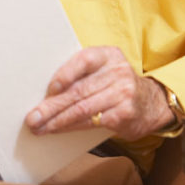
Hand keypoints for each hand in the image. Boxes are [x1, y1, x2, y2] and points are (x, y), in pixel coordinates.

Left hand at [25, 46, 174, 140]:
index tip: (48, 90)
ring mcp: (123, 92)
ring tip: (40, 126)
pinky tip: (59, 130)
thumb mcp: (103, 69)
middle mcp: (117, 71)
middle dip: (52, 106)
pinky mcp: (125, 113)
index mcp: (108, 54)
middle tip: (33, 117)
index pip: (83, 60)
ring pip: (83, 108)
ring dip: (58, 120)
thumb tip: (46, 90)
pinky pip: (93, 122)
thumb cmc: (115, 84)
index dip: (64, 74)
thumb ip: (81, 72)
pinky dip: (72, 127)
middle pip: (79, 90)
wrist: (150, 103)